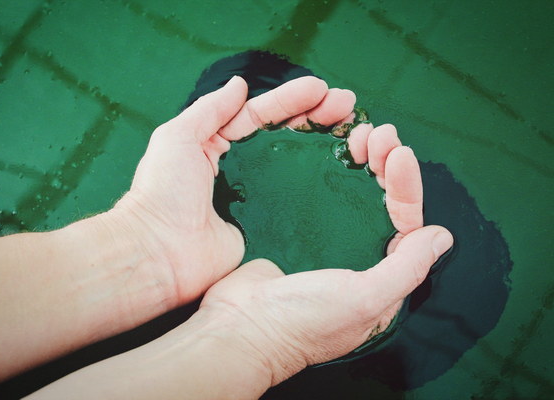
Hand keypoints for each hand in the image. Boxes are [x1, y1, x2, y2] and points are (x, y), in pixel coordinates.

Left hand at [108, 76, 356, 304]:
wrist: (159, 252)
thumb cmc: (163, 191)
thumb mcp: (178, 137)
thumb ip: (209, 109)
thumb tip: (239, 84)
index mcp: (214, 144)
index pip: (259, 115)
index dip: (290, 100)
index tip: (321, 90)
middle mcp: (237, 168)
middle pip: (282, 136)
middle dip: (315, 116)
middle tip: (348, 104)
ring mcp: (253, 198)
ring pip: (293, 166)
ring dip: (321, 145)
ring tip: (354, 130)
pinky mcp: (263, 226)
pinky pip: (293, 203)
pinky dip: (316, 187)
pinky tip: (340, 173)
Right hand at [195, 126, 452, 385]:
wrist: (240, 325)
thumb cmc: (304, 319)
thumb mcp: (364, 298)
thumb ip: (406, 268)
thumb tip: (442, 236)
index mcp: (381, 277)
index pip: (404, 223)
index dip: (405, 185)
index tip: (398, 153)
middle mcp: (357, 257)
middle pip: (379, 202)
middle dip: (383, 164)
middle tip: (378, 133)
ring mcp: (325, 243)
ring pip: (350, 193)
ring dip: (359, 162)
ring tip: (357, 134)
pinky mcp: (296, 232)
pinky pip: (318, 194)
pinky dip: (327, 170)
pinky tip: (329, 149)